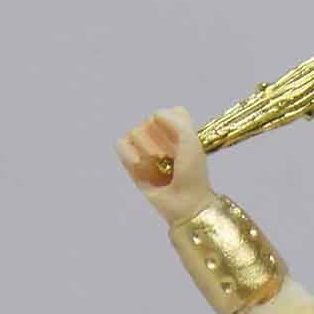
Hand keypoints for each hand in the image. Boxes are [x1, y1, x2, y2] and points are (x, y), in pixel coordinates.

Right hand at [115, 105, 213, 224]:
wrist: (185, 202)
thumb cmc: (193, 174)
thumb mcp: (192, 142)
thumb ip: (176, 120)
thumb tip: (155, 114)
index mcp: (177, 128)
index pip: (168, 111)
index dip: (173, 124)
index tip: (182, 142)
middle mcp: (159, 135)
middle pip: (149, 121)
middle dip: (161, 141)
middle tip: (172, 160)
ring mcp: (143, 147)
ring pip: (135, 132)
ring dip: (147, 150)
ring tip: (158, 166)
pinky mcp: (130, 161)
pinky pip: (121, 144)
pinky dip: (129, 154)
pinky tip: (139, 164)